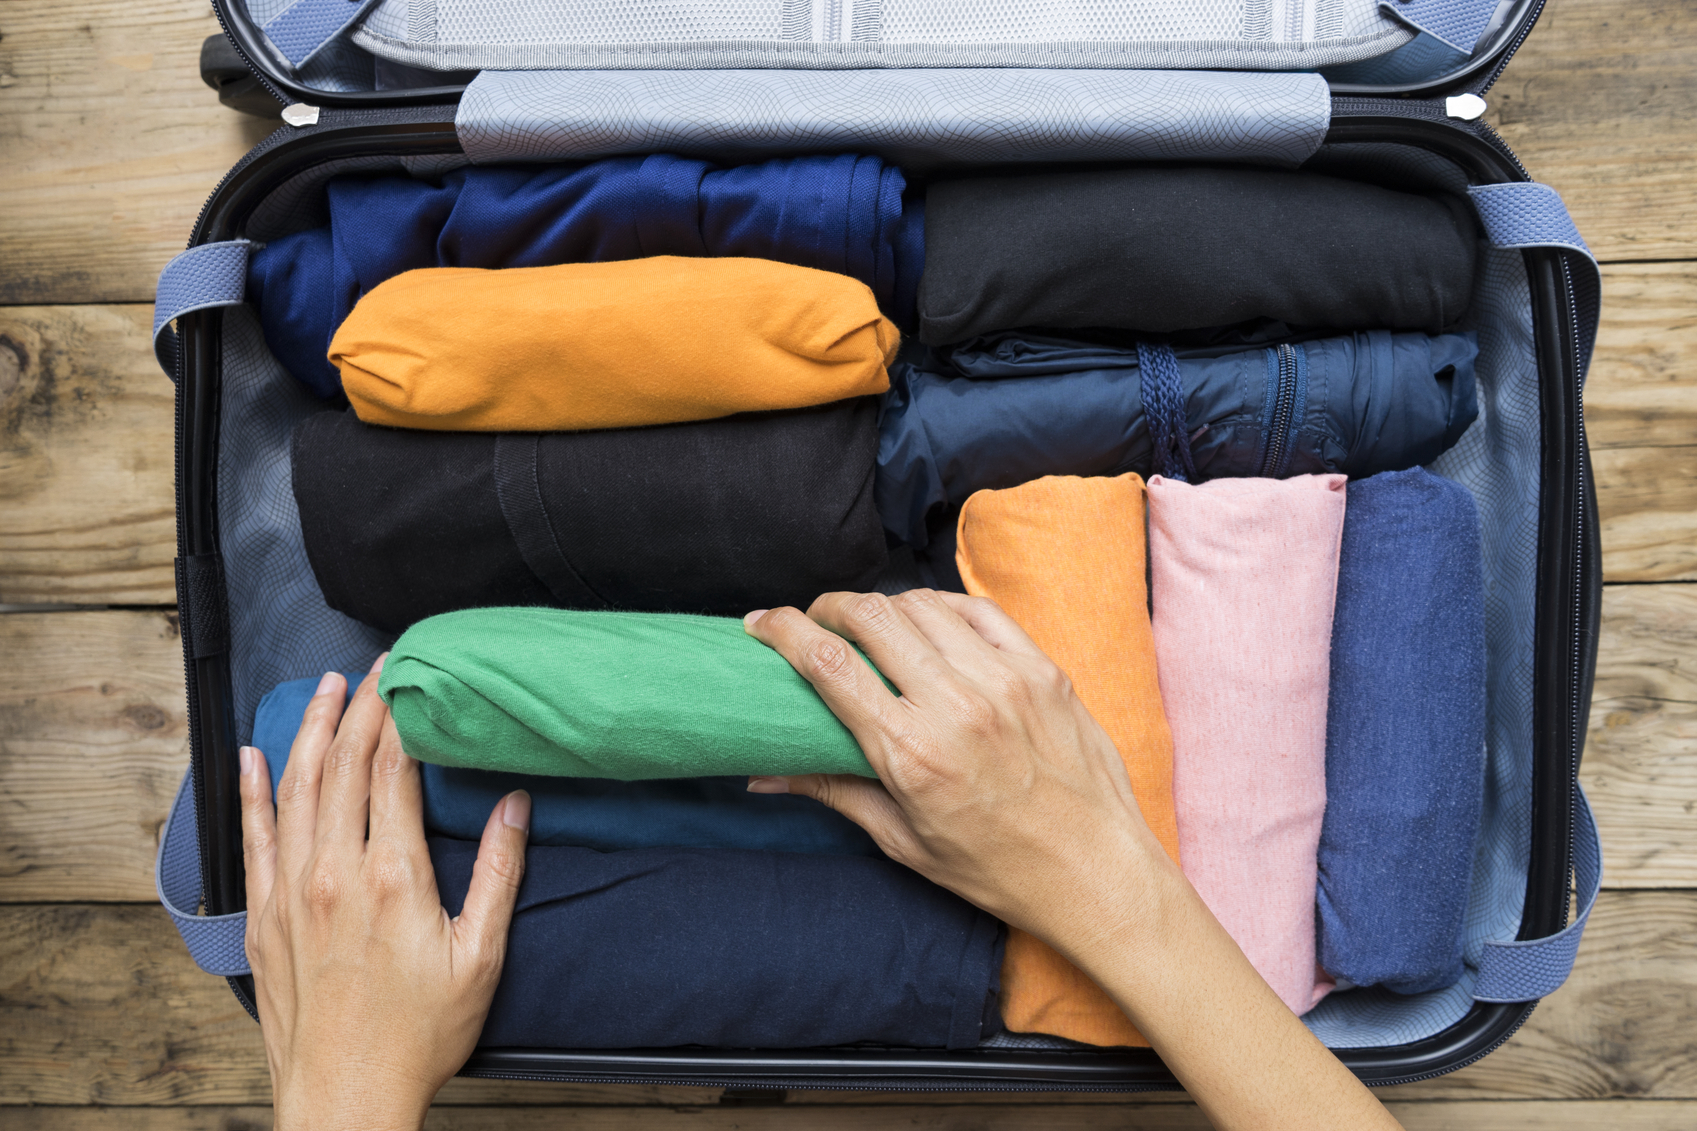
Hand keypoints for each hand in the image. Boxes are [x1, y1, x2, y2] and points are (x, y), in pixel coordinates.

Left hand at [239, 657, 531, 1130]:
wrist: (346, 1097)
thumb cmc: (420, 1036)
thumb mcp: (481, 955)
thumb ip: (498, 872)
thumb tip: (514, 805)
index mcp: (394, 876)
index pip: (393, 769)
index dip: (400, 715)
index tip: (409, 676)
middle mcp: (336, 872)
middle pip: (345, 765)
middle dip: (361, 707)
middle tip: (376, 667)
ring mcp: (294, 892)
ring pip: (297, 788)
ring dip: (312, 731)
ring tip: (326, 689)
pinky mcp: (266, 917)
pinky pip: (255, 837)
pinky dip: (253, 790)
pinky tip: (253, 757)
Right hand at [744, 591, 1401, 1130]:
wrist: (1097, 873)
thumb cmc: (998, 870)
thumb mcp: (905, 842)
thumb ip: (835, 791)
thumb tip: (763, 774)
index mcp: (911, 752)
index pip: (829, 662)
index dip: (782, 630)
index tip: (759, 622)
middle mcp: (955, 704)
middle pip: (871, 616)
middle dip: (830, 607)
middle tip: (815, 622)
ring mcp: (1005, 680)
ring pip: (922, 605)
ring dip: (884, 606)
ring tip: (871, 625)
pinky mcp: (1042, 670)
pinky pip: (978, 611)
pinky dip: (941, 606)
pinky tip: (928, 622)